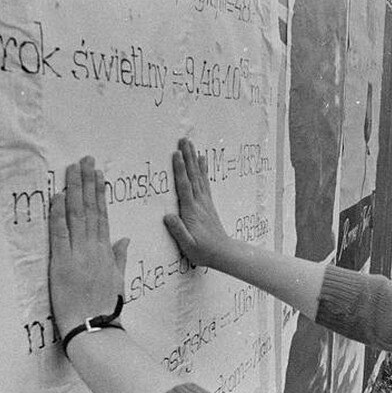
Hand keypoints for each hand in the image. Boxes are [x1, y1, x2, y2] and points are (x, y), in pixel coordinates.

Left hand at [49, 156, 129, 332]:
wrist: (94, 326)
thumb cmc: (105, 307)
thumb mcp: (117, 280)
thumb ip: (119, 257)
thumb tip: (124, 239)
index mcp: (106, 252)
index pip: (102, 215)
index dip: (99, 193)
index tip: (98, 175)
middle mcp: (93, 248)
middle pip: (90, 209)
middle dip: (87, 183)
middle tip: (86, 161)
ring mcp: (78, 254)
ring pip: (77, 215)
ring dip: (74, 190)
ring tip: (73, 169)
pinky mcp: (62, 263)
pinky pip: (60, 233)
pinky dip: (58, 213)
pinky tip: (58, 196)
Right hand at [163, 138, 230, 266]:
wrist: (223, 252)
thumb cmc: (203, 251)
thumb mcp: (188, 245)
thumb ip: (178, 231)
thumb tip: (167, 216)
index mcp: (191, 212)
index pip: (184, 187)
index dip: (180, 170)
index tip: (176, 154)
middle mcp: (199, 203)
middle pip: (192, 176)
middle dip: (187, 157)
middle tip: (184, 140)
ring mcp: (205, 202)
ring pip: (198, 176)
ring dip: (194, 158)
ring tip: (190, 144)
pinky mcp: (208, 203)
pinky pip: (204, 181)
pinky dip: (202, 169)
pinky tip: (202, 159)